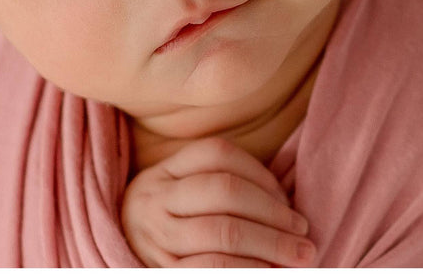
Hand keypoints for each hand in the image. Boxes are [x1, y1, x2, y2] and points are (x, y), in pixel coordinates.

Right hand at [120, 136, 316, 267]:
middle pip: (225, 190)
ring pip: (224, 231)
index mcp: (165, 171)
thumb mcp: (180, 191)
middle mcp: (156, 199)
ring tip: (301, 255)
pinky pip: (214, 268)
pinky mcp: (165, 271)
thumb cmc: (168, 221)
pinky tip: (269, 271)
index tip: (286, 197)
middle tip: (303, 229)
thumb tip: (285, 202)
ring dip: (271, 244)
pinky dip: (249, 270)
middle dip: (273, 211)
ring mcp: (157, 237)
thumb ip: (219, 184)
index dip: (260, 172)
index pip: (219, 154)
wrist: (119, 252)